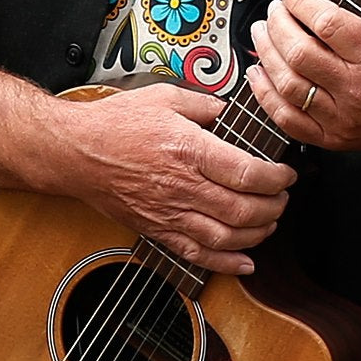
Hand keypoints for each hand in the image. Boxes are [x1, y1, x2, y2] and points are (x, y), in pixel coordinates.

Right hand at [45, 84, 295, 273]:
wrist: (74, 151)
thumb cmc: (113, 125)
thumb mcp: (164, 97)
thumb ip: (205, 104)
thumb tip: (231, 112)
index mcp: (189, 150)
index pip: (250, 174)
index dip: (278, 178)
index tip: (286, 173)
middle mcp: (182, 186)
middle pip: (245, 209)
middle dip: (275, 206)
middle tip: (282, 197)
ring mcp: (169, 212)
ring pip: (227, 237)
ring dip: (257, 234)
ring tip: (268, 222)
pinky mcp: (157, 228)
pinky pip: (197, 254)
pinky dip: (226, 263)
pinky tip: (244, 261)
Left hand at [251, 0, 360, 157]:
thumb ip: (351, 0)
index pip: (328, 24)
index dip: (301, 3)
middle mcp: (359, 89)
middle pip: (300, 53)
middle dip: (278, 25)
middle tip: (273, 11)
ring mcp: (343, 117)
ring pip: (288, 85)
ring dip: (266, 54)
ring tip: (261, 34)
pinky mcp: (331, 137)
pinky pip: (285, 117)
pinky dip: (263, 93)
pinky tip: (258, 72)